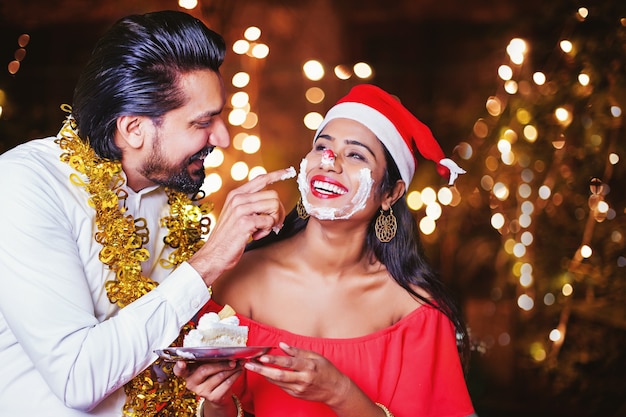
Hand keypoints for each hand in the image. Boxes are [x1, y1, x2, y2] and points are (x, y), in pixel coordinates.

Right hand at [174, 360, 241, 405]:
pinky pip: (226, 384)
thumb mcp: (207, 367)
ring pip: (219, 376)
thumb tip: (226, 350)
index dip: (179, 366)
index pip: (179, 370)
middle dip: (221, 363)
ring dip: (232, 368)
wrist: (219, 395)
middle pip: (204, 370)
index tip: (181, 362)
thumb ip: (209, 359)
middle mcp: (191, 383)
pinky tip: (239, 371)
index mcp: (188, 373)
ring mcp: (202, 391)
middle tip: (232, 360)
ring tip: (239, 363)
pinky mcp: (213, 397)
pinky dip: (235, 375)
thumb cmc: (212, 376)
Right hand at [189, 167, 293, 284]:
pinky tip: (255, 236)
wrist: (213, 255)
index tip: (289, 171)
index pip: (261, 179)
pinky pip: (269, 221)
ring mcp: (240, 209)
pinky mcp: (245, 222)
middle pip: (273, 195)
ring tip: (261, 230)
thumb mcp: (236, 215)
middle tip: (273, 225)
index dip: (277, 175)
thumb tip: (273, 201)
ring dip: (273, 222)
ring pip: (274, 206)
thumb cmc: (228, 238)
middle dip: (279, 211)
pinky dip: (267, 231)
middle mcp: (238, 198)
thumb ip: (250, 205)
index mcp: (236, 194)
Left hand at [243, 342, 351, 406]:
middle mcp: (303, 379)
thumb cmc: (326, 370)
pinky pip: (281, 386)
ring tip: (253, 366)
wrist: (335, 390)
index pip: (289, 363)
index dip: (275, 360)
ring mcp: (299, 389)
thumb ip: (298, 351)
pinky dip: (272, 379)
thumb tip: (282, 345)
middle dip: (262, 370)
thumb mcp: (316, 356)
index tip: (262, 356)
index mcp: (309, 366)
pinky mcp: (296, 395)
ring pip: (277, 382)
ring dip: (264, 374)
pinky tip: (265, 373)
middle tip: (249, 365)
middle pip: (279, 375)